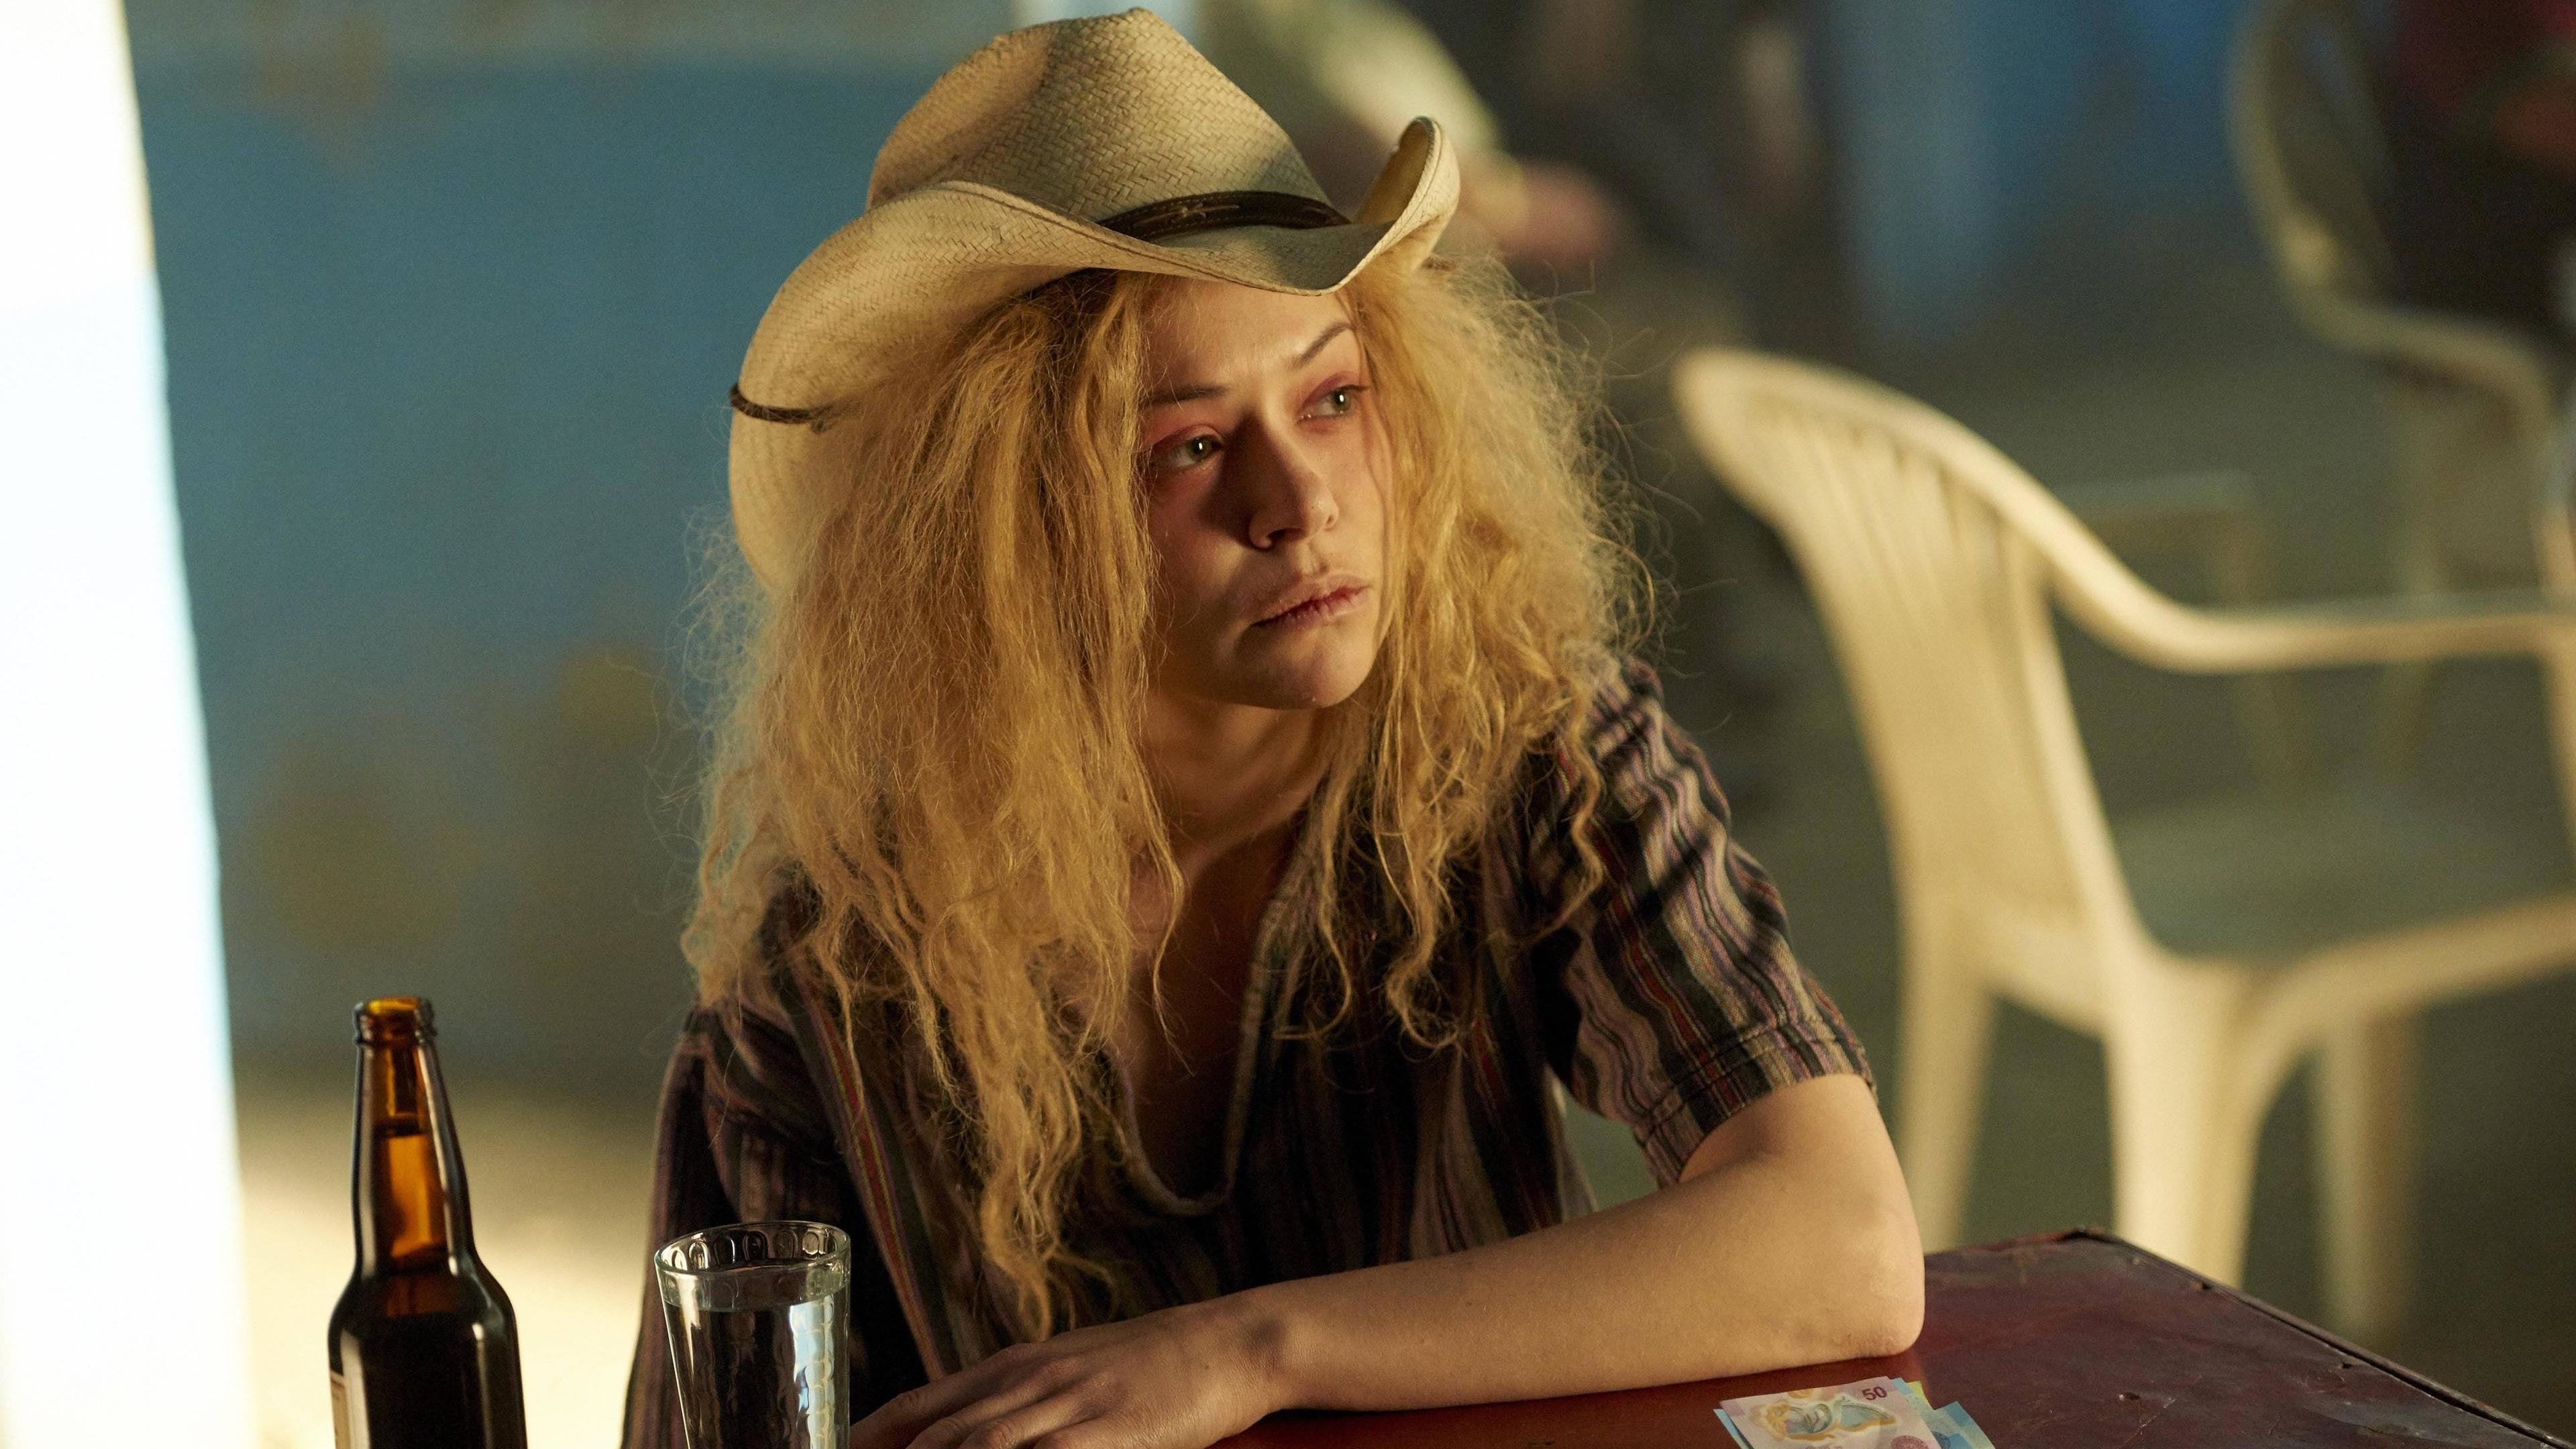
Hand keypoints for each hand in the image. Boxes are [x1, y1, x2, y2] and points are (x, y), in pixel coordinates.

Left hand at [849, 1295, 1283, 1448]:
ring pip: (979, 1448)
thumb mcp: (1068, 1367)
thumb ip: (1013, 1397)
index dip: (869, 1438)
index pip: (916, 1408)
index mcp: (1012, 1368)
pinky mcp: (1108, 1431)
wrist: (1228, 1342)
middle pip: (936, 1437)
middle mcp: (1027, 1383)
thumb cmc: (1150, 1362)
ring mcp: (1067, 1406)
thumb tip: (956, 1427)